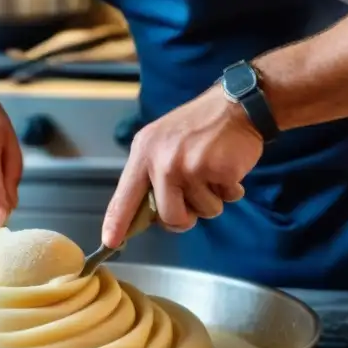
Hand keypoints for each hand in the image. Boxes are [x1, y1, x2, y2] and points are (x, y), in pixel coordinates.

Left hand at [103, 86, 262, 247]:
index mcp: (144, 152)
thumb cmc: (200, 126)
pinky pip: (226, 200)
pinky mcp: (216, 171)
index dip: (117, 222)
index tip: (110, 243)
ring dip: (214, 197)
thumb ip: (153, 173)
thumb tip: (150, 214)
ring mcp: (189, 166)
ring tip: (214, 169)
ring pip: (203, 211)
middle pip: (169, 217)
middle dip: (186, 215)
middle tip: (196, 194)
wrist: (237, 105)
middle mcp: (162, 161)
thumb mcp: (164, 141)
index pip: (125, 195)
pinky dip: (232, 188)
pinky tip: (229, 165)